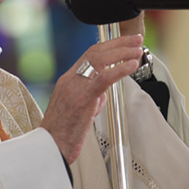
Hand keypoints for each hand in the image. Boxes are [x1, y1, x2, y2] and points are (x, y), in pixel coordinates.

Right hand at [41, 33, 146, 163]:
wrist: (50, 147)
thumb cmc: (63, 133)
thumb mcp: (77, 109)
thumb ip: (90, 96)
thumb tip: (103, 92)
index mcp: (68, 80)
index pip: (90, 54)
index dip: (110, 45)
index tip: (127, 41)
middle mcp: (70, 79)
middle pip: (96, 52)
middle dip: (120, 43)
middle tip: (137, 40)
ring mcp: (75, 87)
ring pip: (100, 60)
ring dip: (123, 52)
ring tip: (138, 50)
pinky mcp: (82, 98)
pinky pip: (103, 78)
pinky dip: (120, 69)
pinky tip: (132, 66)